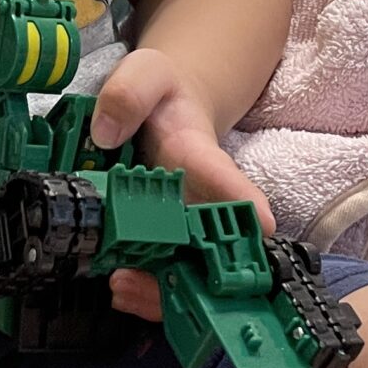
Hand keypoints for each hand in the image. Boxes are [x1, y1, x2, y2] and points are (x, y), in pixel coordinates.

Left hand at [90, 49, 273, 325]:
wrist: (167, 109)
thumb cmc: (162, 93)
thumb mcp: (144, 73)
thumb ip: (128, 92)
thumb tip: (106, 133)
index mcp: (201, 156)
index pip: (224, 176)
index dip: (242, 199)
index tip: (261, 222)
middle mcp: (202, 200)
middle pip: (215, 247)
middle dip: (196, 274)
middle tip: (147, 275)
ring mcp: (186, 226)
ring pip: (192, 274)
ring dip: (163, 292)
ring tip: (122, 284)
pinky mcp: (165, 242)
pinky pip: (166, 280)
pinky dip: (147, 294)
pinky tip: (119, 288)